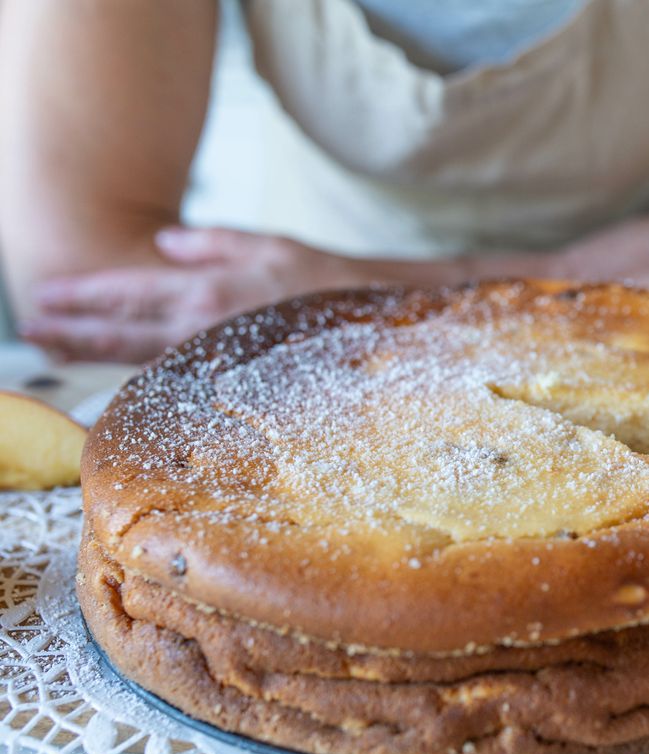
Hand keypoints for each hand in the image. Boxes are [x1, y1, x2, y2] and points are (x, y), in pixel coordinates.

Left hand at [21, 228, 348, 362]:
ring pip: (143, 358)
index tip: (44, 296)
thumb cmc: (332, 284)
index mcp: (210, 289)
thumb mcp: (273, 245)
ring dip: (95, 353)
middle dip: (73, 330)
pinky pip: (178, 380)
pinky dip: (141, 377)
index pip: (132, 292)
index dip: (83, 294)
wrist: (379, 326)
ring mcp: (220, 360)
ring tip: (56, 349)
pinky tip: (119, 379)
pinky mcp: (238, 383)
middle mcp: (206, 327)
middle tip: (31, 328)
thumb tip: (164, 241)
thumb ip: (214, 243)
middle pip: (124, 331)